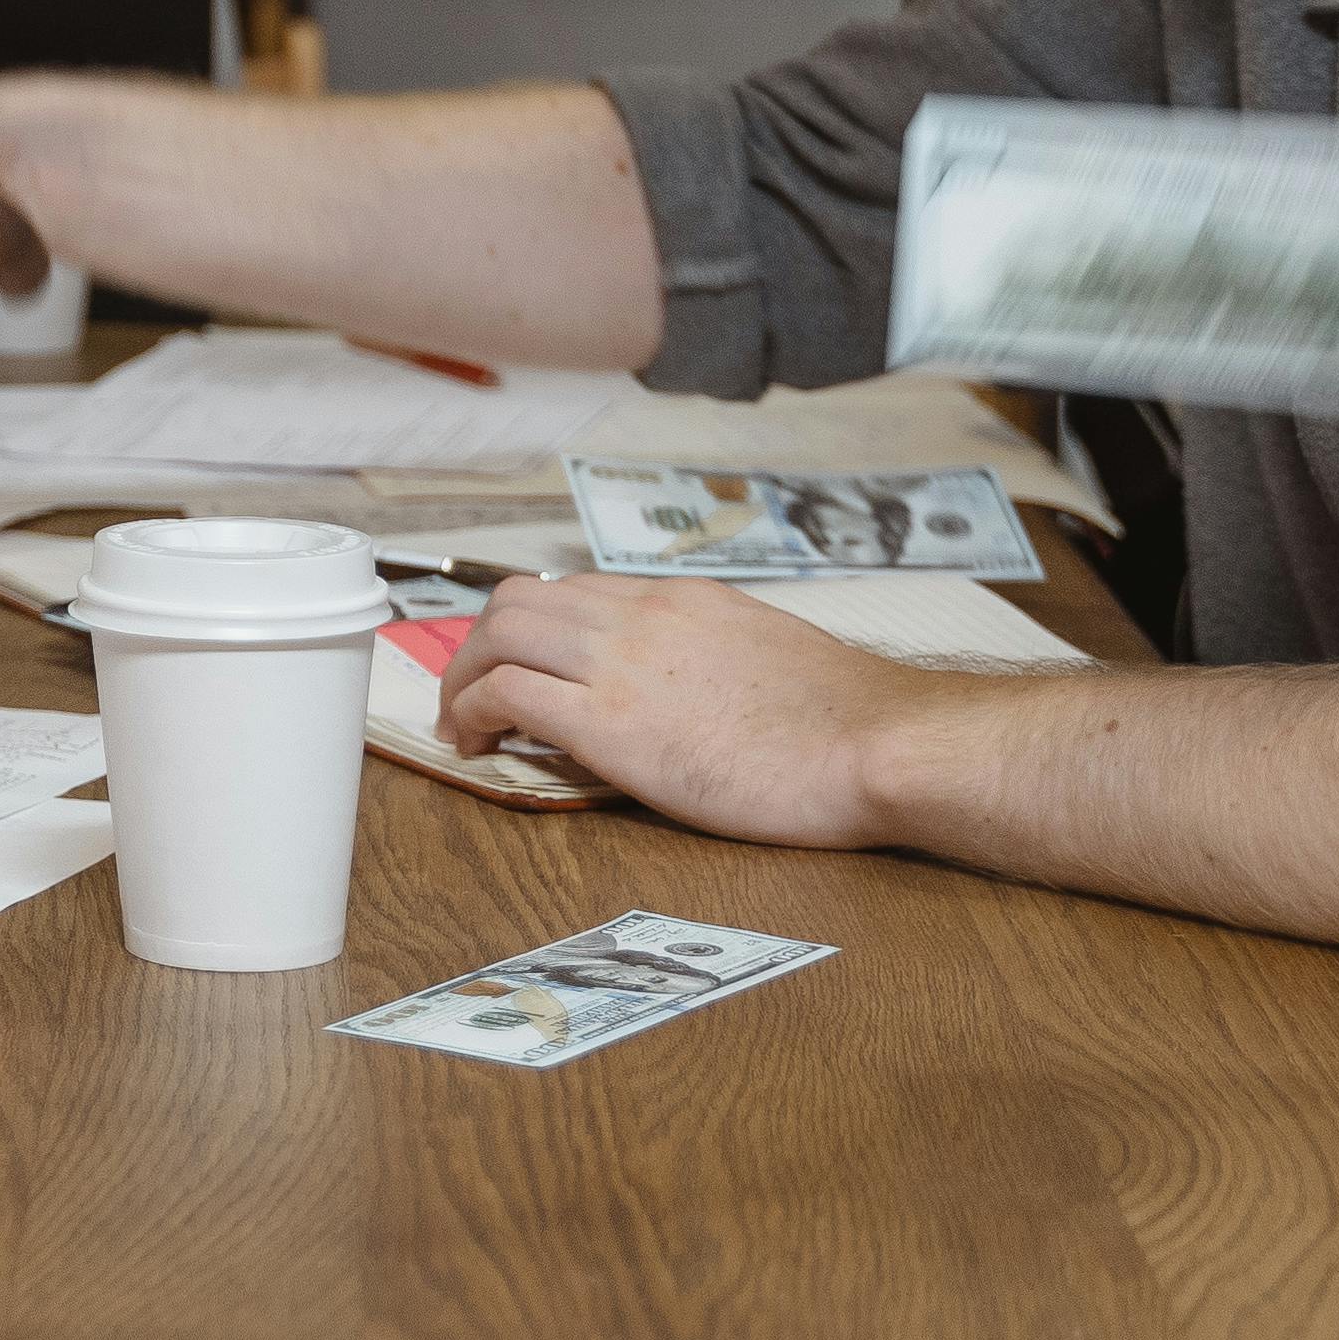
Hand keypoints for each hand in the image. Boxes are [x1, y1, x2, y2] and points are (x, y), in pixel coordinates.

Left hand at [437, 573, 960, 842]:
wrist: (876, 743)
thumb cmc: (845, 723)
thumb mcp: (764, 661)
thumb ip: (707, 662)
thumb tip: (678, 695)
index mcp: (682, 602)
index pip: (576, 592)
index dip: (533, 631)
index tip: (522, 668)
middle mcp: (642, 616)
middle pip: (519, 600)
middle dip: (480, 645)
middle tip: (472, 696)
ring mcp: (623, 664)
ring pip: (500, 634)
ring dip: (464, 677)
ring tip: (462, 725)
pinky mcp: (613, 723)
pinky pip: (510, 694)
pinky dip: (475, 712)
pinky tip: (477, 747)